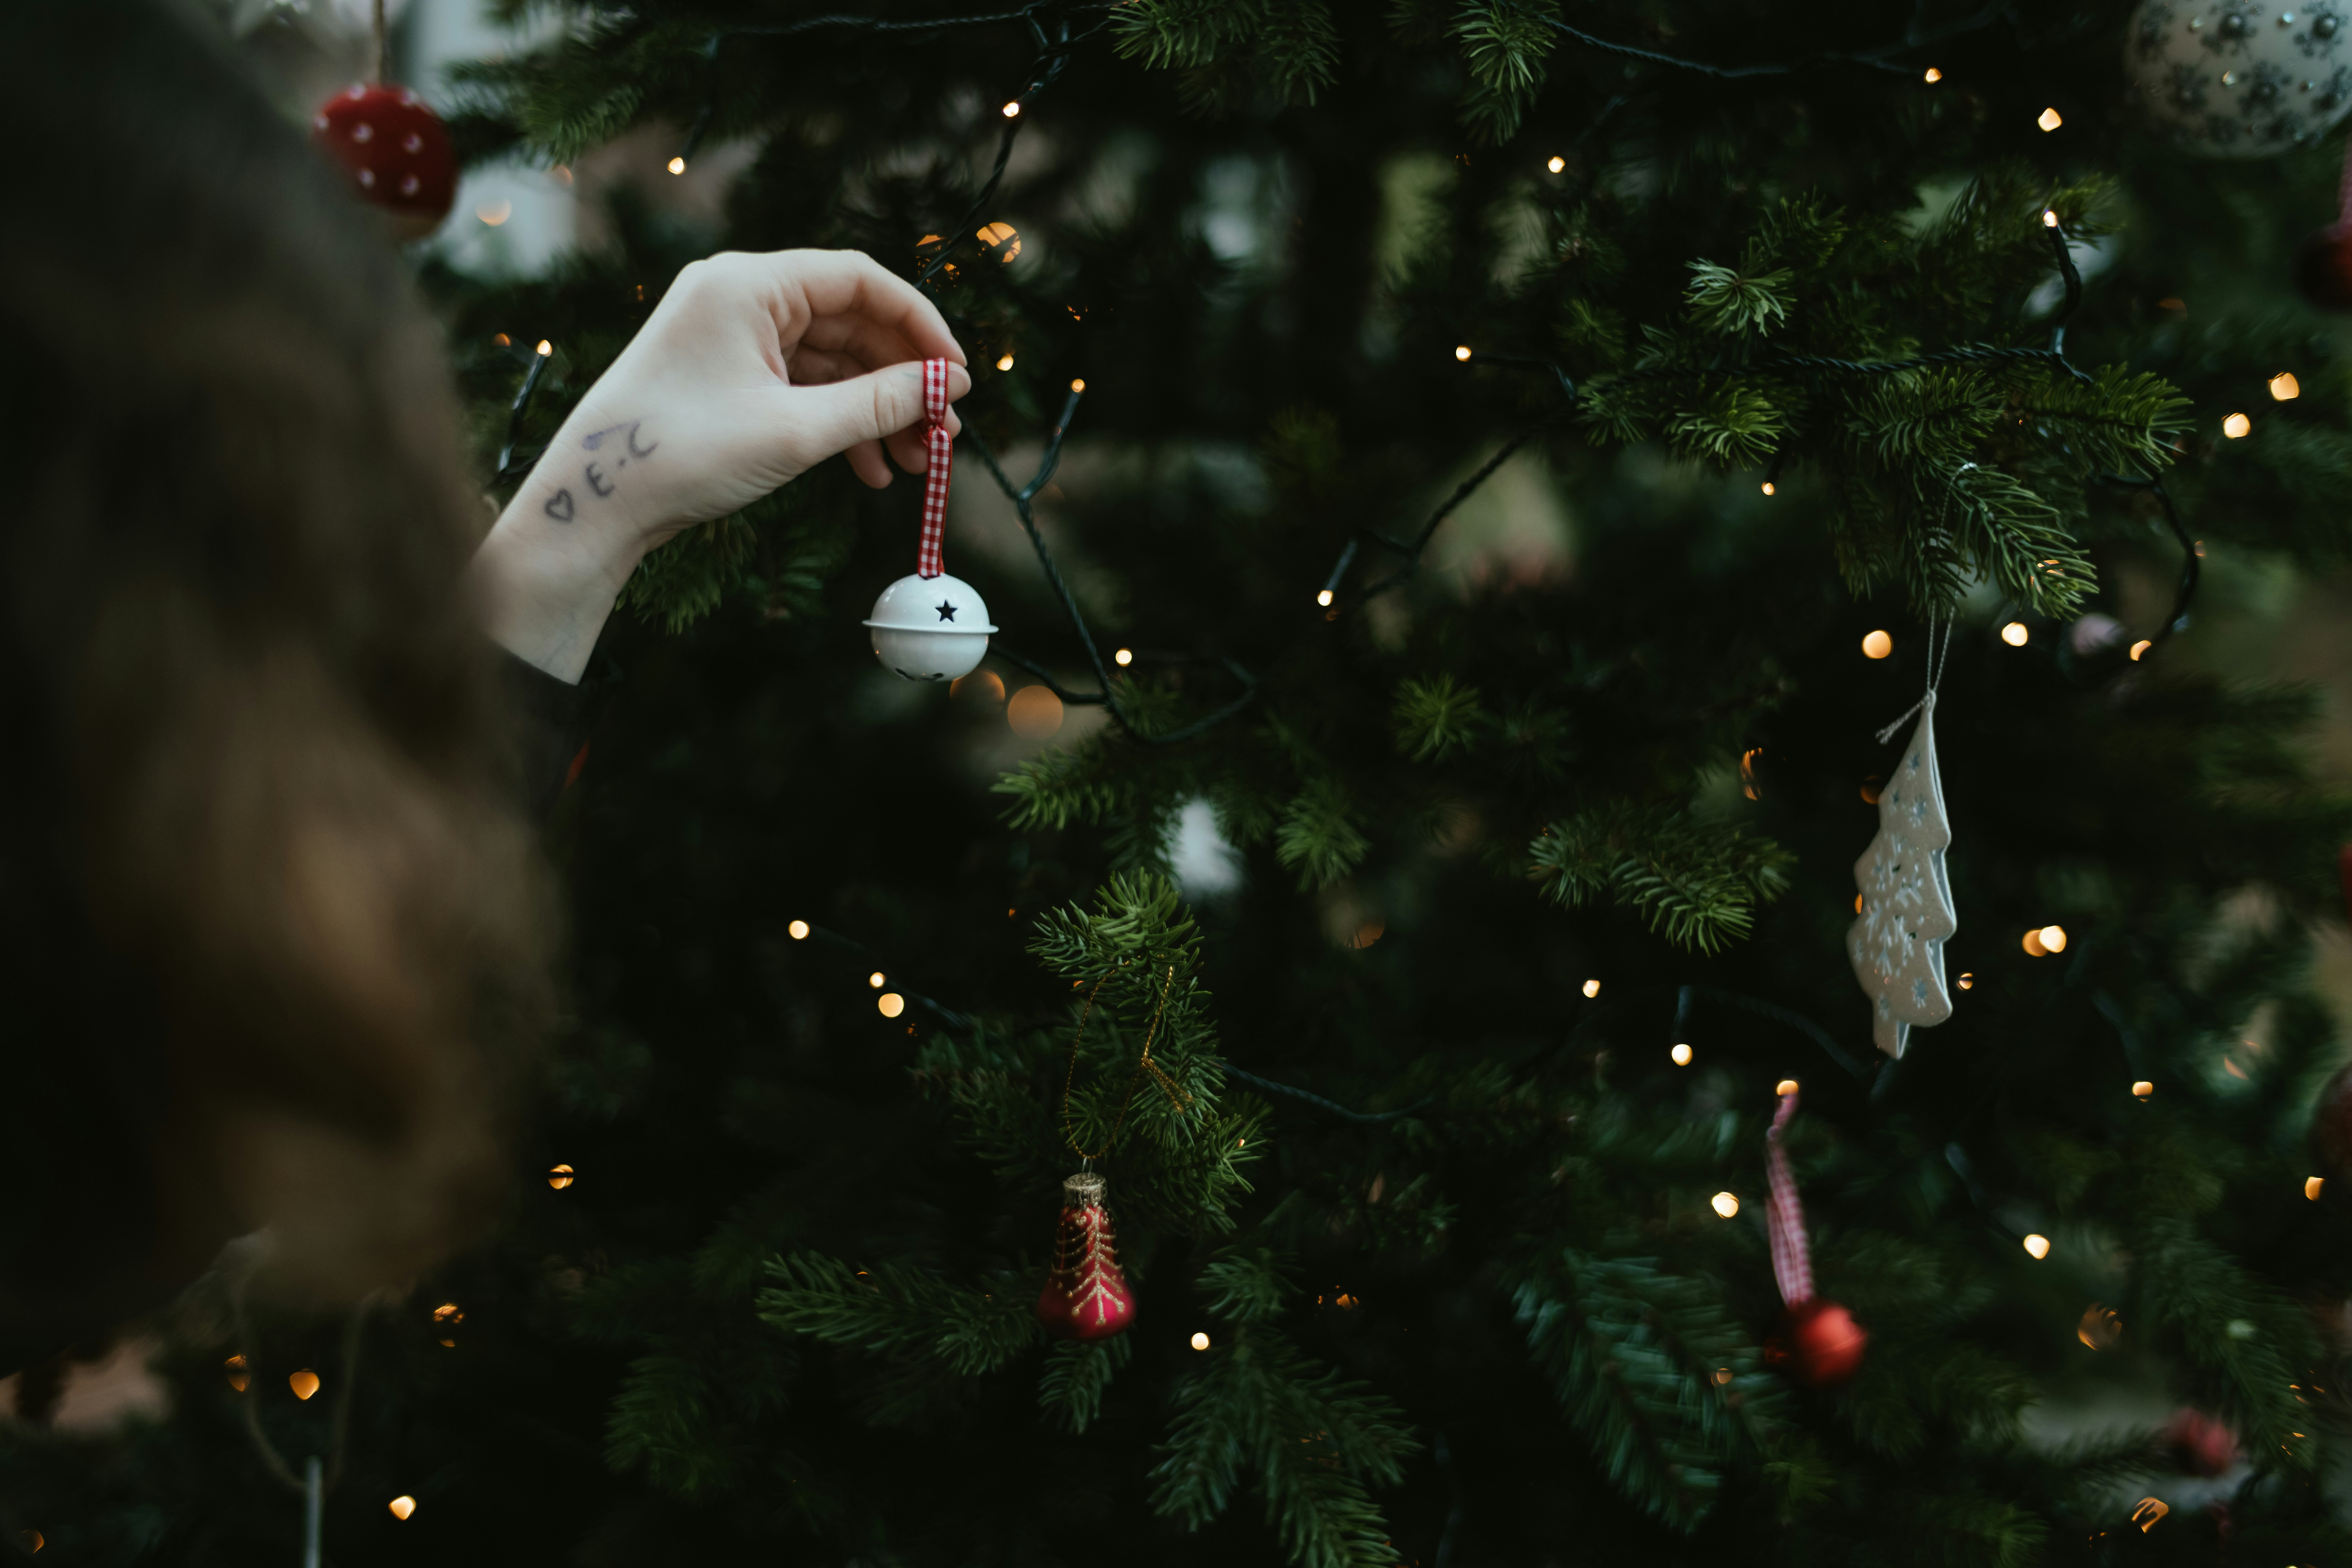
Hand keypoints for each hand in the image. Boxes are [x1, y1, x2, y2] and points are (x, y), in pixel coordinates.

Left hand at [469, 248, 969, 681]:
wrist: (596, 503)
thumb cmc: (684, 454)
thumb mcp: (797, 430)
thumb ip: (880, 403)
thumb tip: (948, 386)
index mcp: (746, 284)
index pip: (859, 279)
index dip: (920, 324)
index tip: (958, 375)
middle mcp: (738, 298)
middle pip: (849, 323)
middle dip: (903, 381)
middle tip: (946, 434)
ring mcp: (731, 338)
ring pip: (831, 363)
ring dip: (878, 412)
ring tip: (919, 464)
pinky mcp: (727, 378)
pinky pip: (802, 388)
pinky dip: (840, 425)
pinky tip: (874, 470)